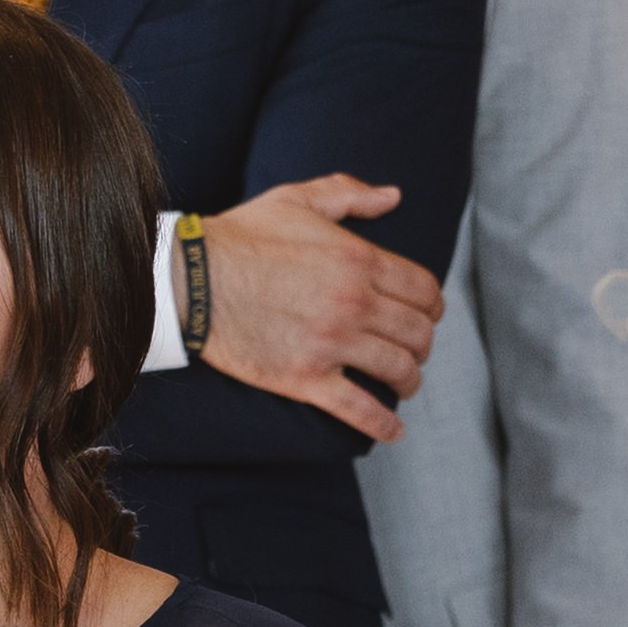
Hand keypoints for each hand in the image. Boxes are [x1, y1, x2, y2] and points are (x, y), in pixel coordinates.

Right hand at [200, 177, 444, 442]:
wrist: (194, 280)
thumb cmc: (243, 237)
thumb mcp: (299, 200)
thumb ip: (350, 194)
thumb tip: (393, 196)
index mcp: (359, 260)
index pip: (424, 291)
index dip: (433, 307)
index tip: (427, 316)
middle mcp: (354, 303)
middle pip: (418, 333)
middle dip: (423, 344)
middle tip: (414, 350)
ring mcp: (332, 344)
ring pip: (398, 370)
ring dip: (409, 381)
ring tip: (404, 384)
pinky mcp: (306, 378)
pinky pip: (359, 409)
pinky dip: (383, 425)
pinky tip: (393, 432)